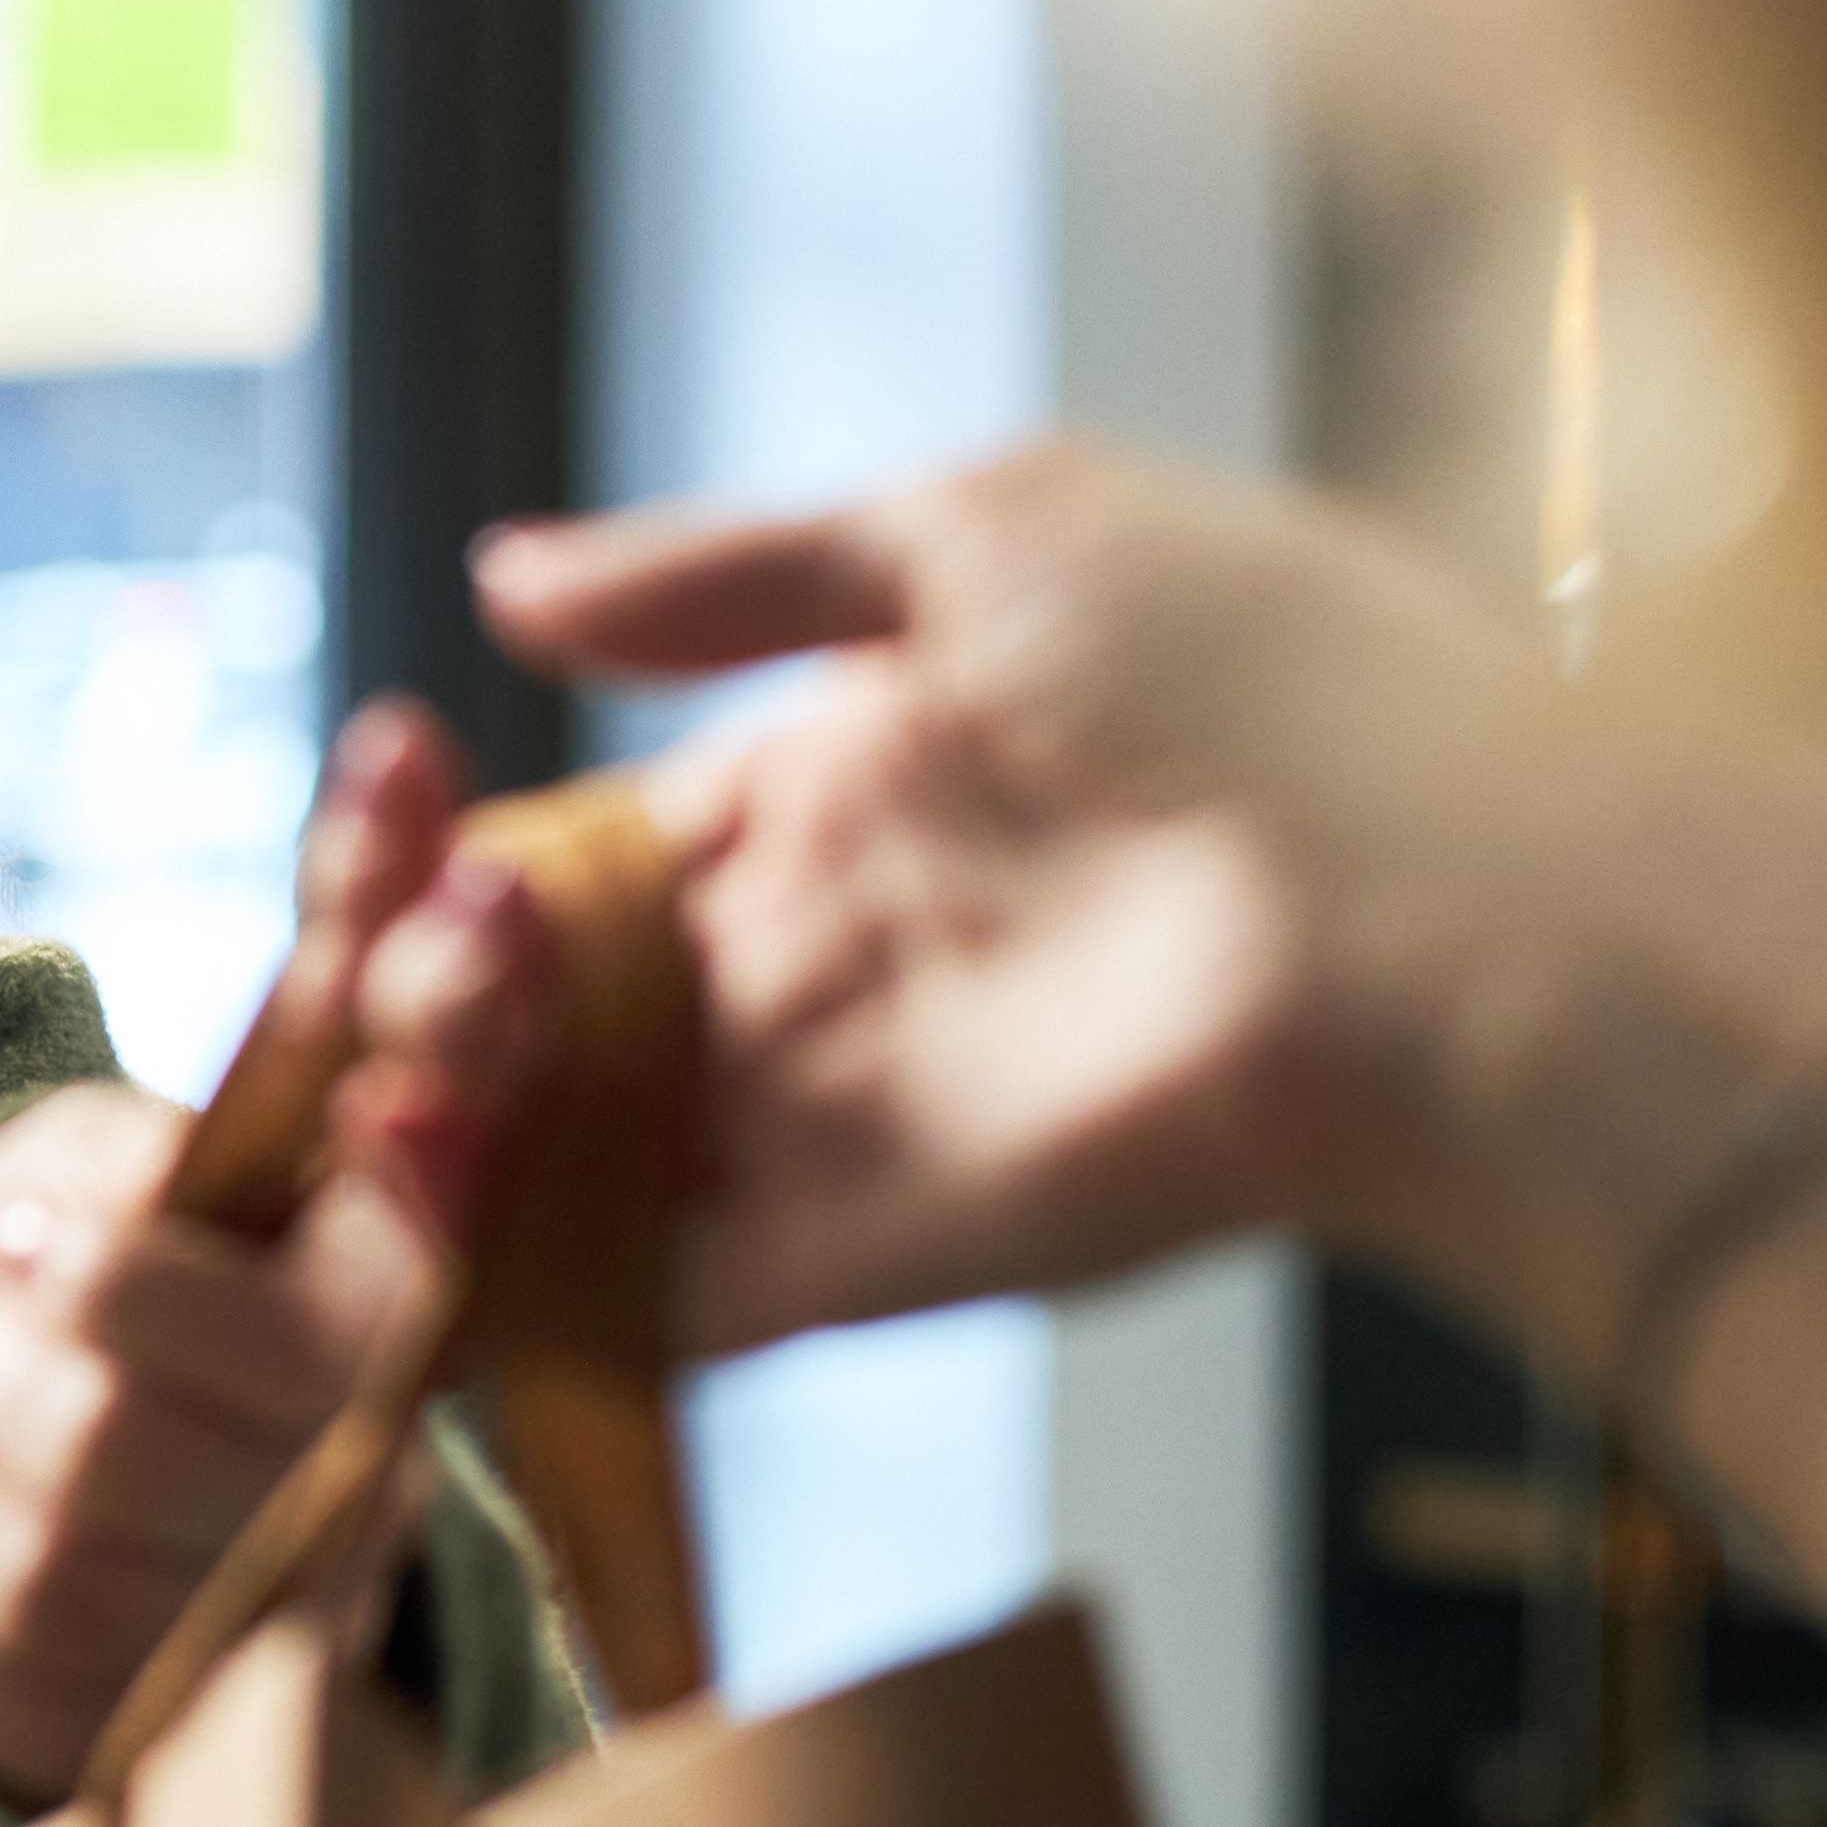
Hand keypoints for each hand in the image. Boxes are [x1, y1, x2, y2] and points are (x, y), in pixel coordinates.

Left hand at [0, 704, 540, 1805]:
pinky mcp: (122, 1735)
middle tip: (8, 1287)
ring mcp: (241, 1644)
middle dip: (20, 1346)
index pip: (342, 1309)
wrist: (149, 1453)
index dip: (173, 1280)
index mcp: (404, 1348)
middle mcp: (352, 1511)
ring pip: (31, 1551)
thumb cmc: (214, 1252)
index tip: (60, 1226)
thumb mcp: (274, 1094)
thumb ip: (356, 938)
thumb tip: (401, 752)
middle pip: (121, 1439)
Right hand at [465, 439, 1816, 1349]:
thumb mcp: (987, 527)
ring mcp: (842, 1124)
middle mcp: (834, 963)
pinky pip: (651, 1299)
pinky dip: (513, 1288)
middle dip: (436, 974)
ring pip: (577, 1147)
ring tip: (365, 1062)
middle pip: (563, 1003)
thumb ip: (729, 571)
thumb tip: (505, 582)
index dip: (469, 840)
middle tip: (378, 942)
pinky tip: (390, 1235)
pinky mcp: (862, 1263)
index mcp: (860, 782)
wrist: (1462, 902)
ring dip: (450, 1114)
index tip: (379, 818)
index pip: (606, 840)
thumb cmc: (1272, 675)